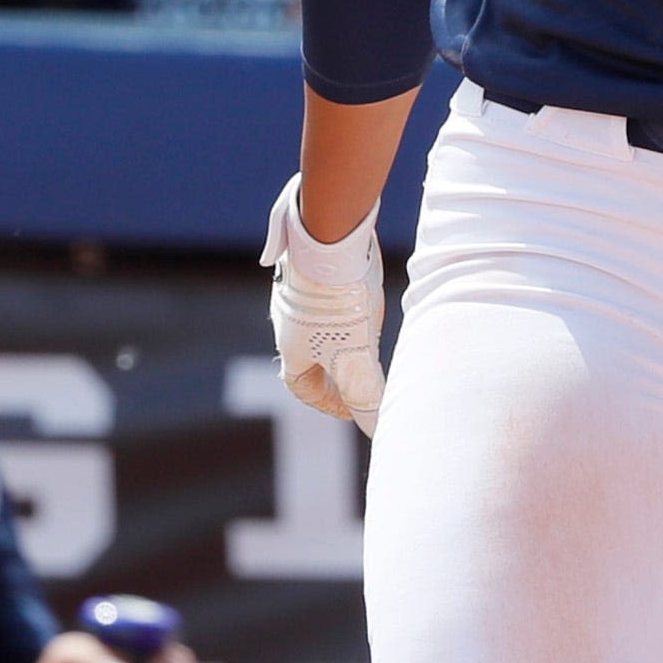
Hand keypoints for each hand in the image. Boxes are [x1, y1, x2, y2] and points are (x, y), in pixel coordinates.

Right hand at [262, 172, 386, 434]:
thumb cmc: (338, 300)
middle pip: (309, 353)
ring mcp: (296, 289)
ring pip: (319, 320)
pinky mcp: (312, 264)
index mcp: (291, 347)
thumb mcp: (356, 354)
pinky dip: (347, 302)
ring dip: (342, 334)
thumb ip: (364, 392)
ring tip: (371, 336)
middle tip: (362, 374)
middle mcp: (287, 320)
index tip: (351, 408)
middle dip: (335, 368)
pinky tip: (369, 292)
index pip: (302, 386)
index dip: (327, 401)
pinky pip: (328, 291)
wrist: (328, 234)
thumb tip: (375, 428)